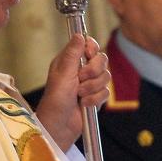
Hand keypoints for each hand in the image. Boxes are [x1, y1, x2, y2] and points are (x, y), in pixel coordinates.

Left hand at [35, 34, 109, 149]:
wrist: (59, 126)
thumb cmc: (55, 101)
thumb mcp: (63, 74)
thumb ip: (72, 54)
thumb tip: (79, 34)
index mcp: (70, 60)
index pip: (89, 44)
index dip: (92, 48)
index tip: (88, 55)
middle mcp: (80, 70)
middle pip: (101, 59)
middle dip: (93, 71)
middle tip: (81, 79)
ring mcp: (89, 83)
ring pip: (106, 76)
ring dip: (93, 88)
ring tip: (79, 95)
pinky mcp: (96, 96)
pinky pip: (106, 92)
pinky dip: (96, 99)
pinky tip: (84, 104)